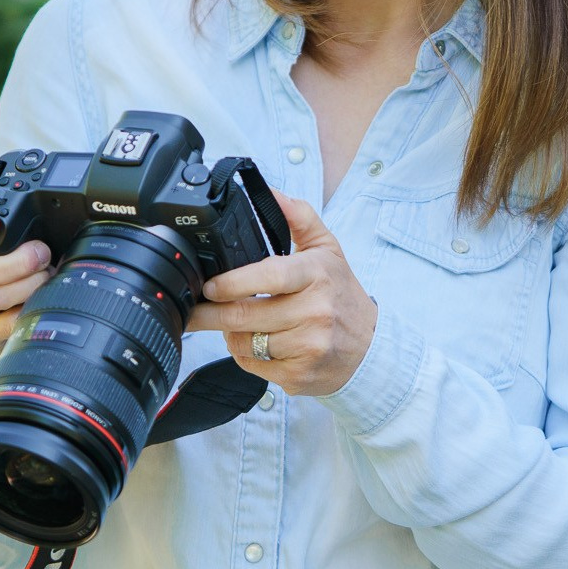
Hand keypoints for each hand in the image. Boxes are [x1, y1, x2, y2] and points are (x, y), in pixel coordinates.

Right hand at [0, 205, 53, 356]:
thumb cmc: (3, 264)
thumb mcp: (2, 240)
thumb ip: (13, 226)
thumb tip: (49, 212)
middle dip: (17, 262)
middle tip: (42, 255)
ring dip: (27, 286)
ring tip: (45, 277)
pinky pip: (3, 325)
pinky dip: (25, 311)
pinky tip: (37, 302)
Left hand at [189, 189, 377, 397]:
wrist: (371, 348)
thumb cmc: (342, 295)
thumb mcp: (328, 250)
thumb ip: (299, 217)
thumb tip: (271, 193)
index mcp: (317, 275)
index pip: (268, 276)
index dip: (232, 282)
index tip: (210, 285)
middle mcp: (315, 311)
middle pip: (246, 314)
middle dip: (211, 313)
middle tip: (195, 308)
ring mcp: (307, 346)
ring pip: (244, 341)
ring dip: (230, 333)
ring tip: (237, 322)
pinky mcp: (298, 375)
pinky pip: (252, 364)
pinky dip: (244, 354)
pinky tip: (256, 342)